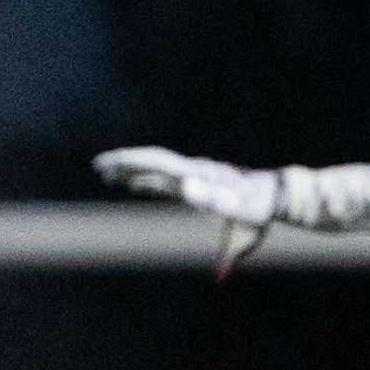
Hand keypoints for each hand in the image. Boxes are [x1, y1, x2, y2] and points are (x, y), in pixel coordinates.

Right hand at [95, 144, 285, 278]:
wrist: (273, 197)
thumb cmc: (256, 209)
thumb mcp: (237, 208)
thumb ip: (212, 200)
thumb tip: (185, 188)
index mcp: (195, 174)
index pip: (156, 164)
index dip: (130, 164)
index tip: (107, 166)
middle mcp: (191, 171)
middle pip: (152, 161)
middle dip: (124, 163)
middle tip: (97, 166)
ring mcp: (193, 176)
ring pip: (156, 168)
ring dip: (132, 170)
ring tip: (107, 176)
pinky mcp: (197, 185)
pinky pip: (165, 179)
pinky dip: (146, 180)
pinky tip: (136, 186)